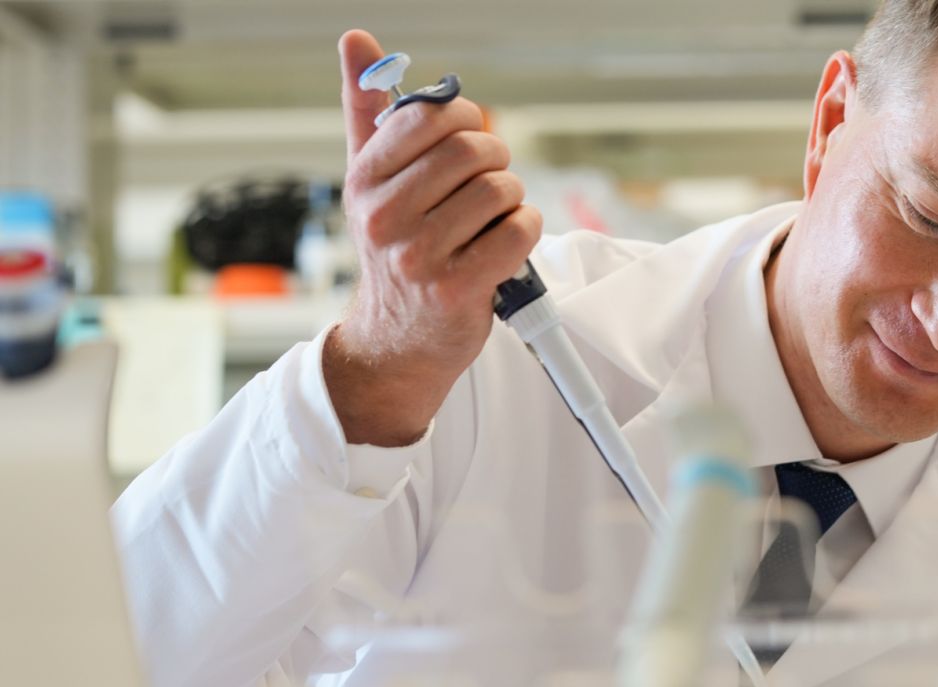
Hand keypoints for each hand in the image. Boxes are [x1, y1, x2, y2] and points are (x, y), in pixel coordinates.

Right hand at [323, 29, 541, 446]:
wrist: (396, 342)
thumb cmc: (394, 250)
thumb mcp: (370, 180)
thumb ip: (367, 110)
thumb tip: (357, 40)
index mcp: (364, 181)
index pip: (426, 116)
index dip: (464, 118)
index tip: (467, 135)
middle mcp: (384, 217)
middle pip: (471, 150)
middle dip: (495, 158)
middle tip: (489, 178)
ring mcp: (420, 257)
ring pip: (500, 189)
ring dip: (512, 198)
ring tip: (493, 216)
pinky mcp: (459, 289)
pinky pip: (518, 230)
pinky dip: (525, 229)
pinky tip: (506, 242)